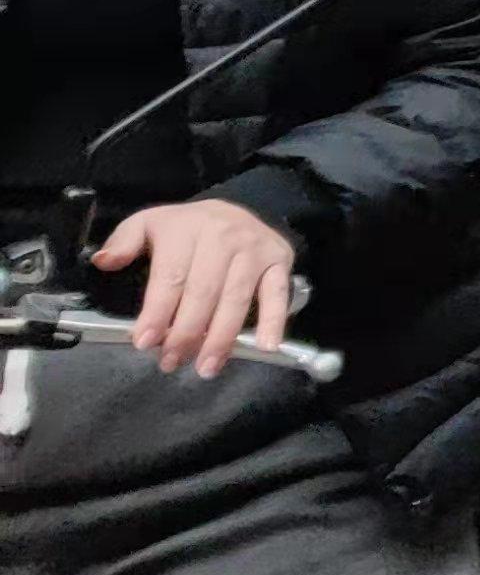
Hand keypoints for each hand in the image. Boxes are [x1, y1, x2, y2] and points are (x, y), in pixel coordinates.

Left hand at [92, 202, 293, 377]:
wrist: (240, 207)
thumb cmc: (187, 227)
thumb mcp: (151, 223)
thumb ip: (125, 241)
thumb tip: (104, 262)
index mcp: (186, 229)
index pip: (171, 277)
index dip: (157, 312)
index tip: (144, 343)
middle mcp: (223, 237)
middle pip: (203, 293)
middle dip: (186, 333)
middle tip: (171, 362)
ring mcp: (255, 250)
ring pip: (236, 299)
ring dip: (221, 338)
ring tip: (206, 368)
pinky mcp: (280, 261)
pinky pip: (277, 294)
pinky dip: (275, 321)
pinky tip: (265, 347)